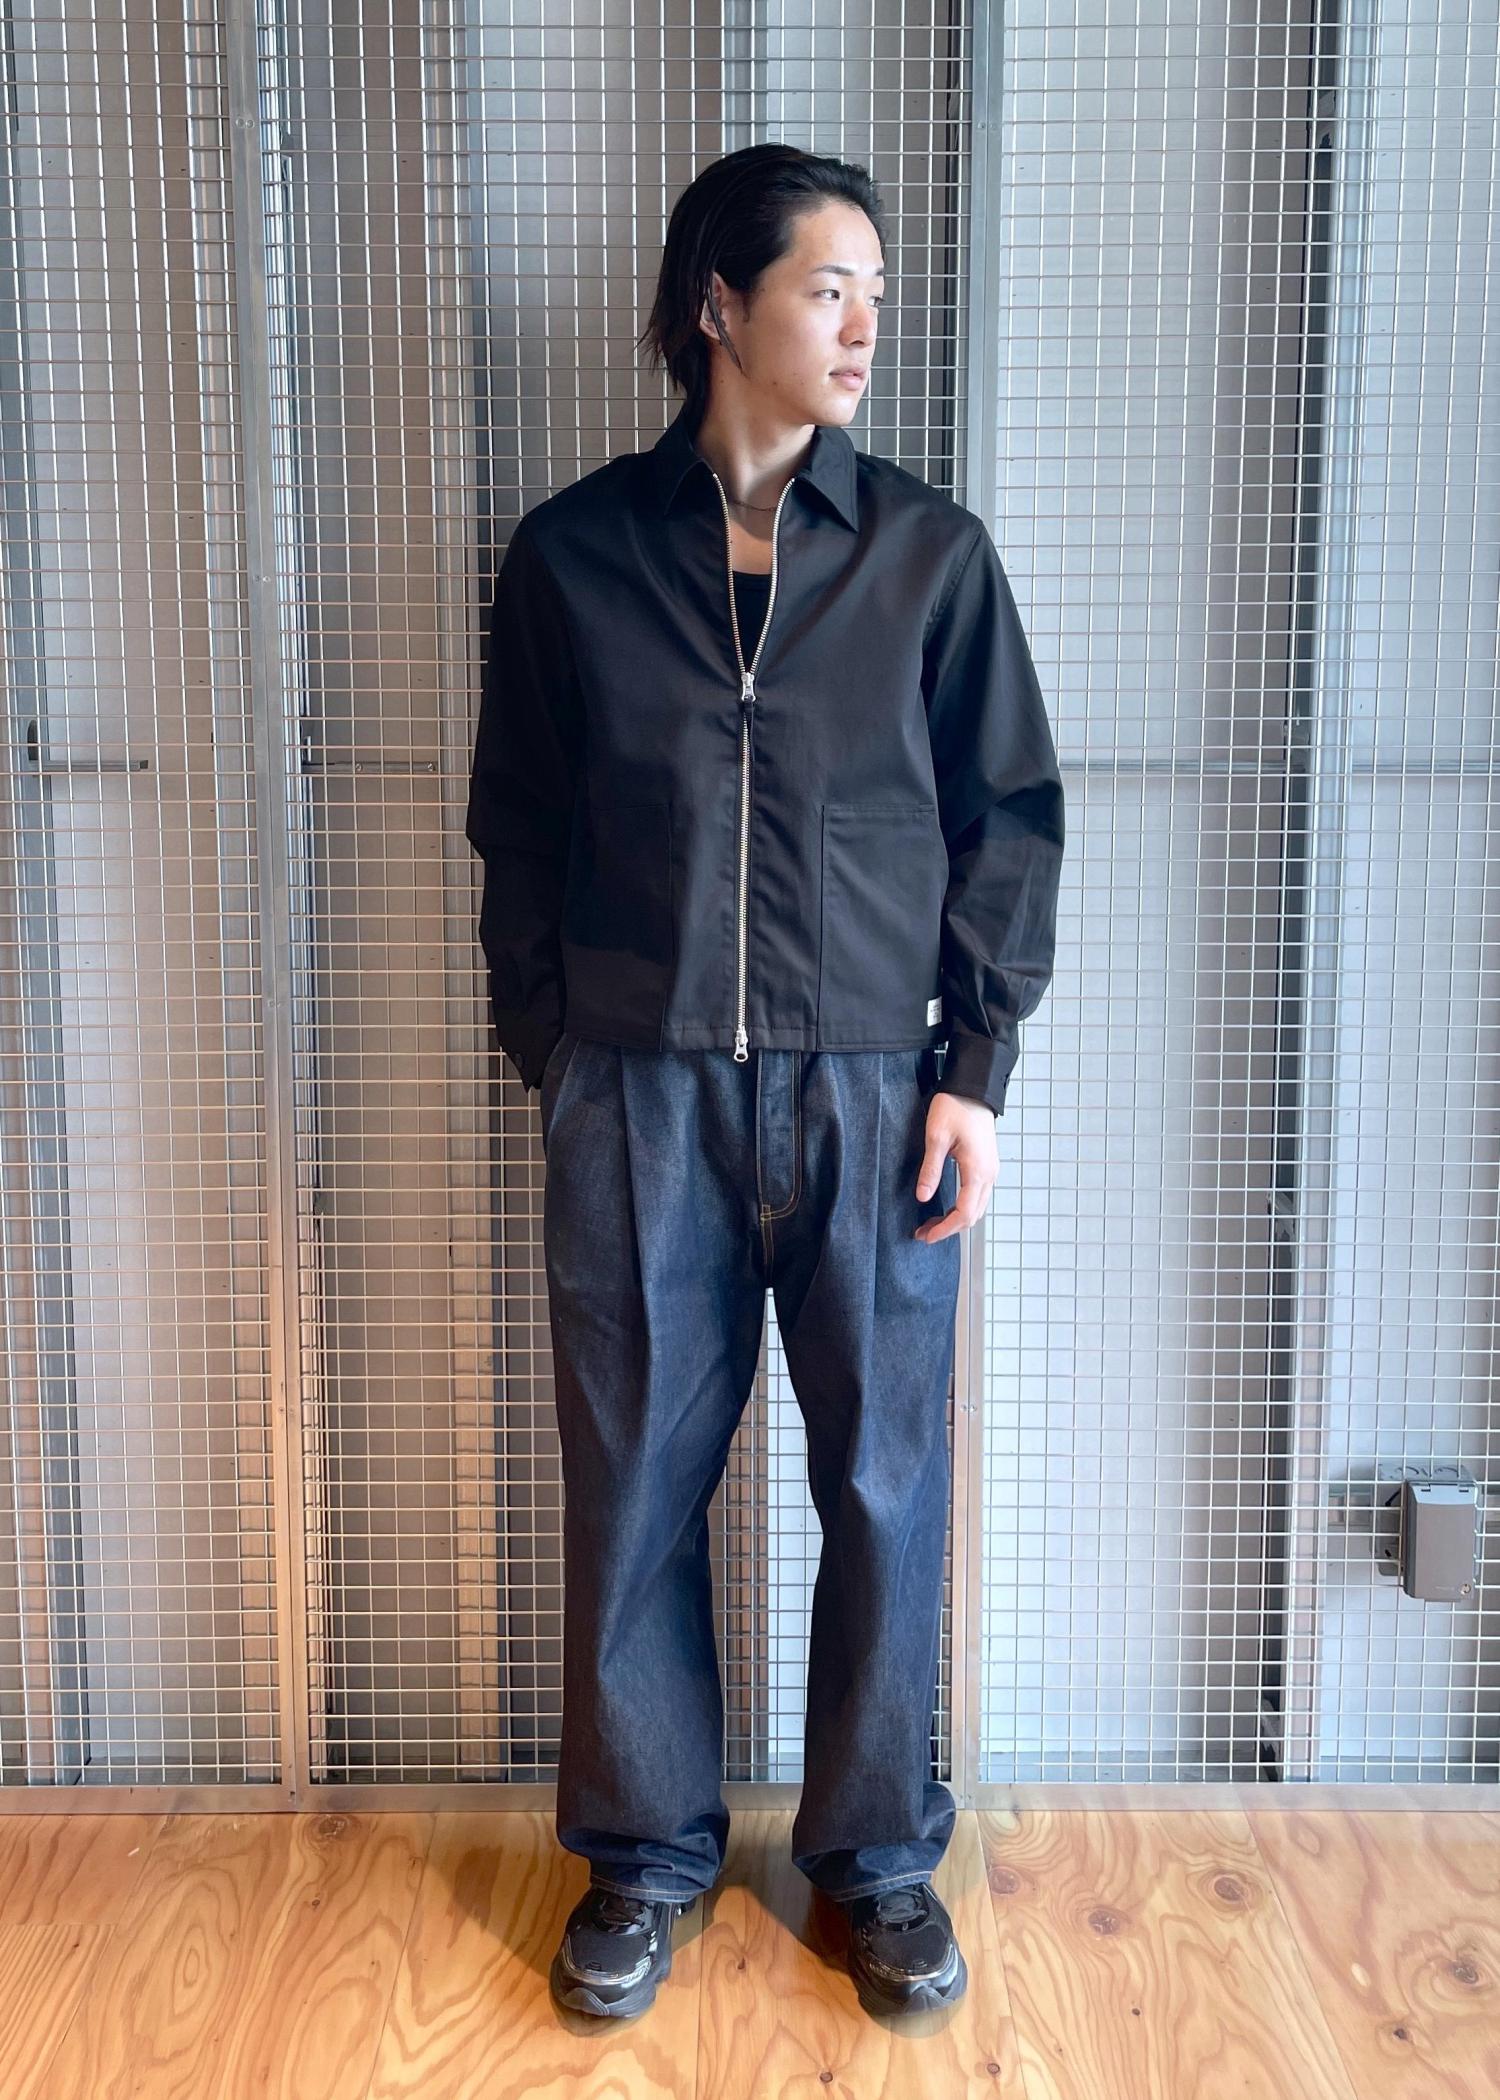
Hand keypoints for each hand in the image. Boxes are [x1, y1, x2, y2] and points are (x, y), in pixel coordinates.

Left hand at [914, 1092, 996, 1241]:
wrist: (974, 1088)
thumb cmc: (955, 1107)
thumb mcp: (937, 1137)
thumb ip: (930, 1170)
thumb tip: (922, 1197)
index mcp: (977, 1171)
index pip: (963, 1213)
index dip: (945, 1229)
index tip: (926, 1236)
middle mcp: (988, 1174)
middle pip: (972, 1216)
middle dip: (948, 1229)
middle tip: (923, 1233)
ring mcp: (990, 1170)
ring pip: (976, 1208)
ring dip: (955, 1219)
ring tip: (931, 1223)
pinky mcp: (987, 1165)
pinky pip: (978, 1196)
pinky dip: (962, 1208)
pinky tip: (945, 1207)